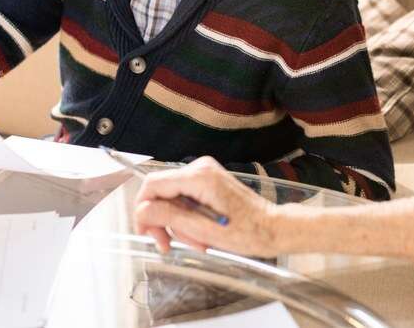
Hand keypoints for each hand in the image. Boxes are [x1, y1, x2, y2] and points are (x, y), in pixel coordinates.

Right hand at [134, 157, 281, 257]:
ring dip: (179, 224)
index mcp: (198, 177)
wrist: (272, 228)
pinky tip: (200, 234)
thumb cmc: (246, 232)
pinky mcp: (208, 180)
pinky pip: (184, 198)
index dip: (143, 210)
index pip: (152, 185)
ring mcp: (205, 173)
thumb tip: (141, 211)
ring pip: (171, 199)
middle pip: (160, 192)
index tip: (147, 232)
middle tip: (169, 245)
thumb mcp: (203, 230)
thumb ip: (169, 217)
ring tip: (197, 242)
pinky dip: (188, 219)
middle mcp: (200, 168)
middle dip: (164, 221)